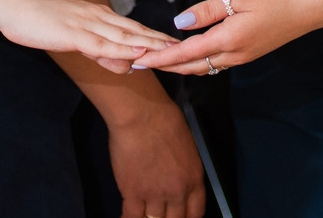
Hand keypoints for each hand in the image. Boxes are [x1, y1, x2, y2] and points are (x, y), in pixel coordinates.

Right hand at [0, 0, 178, 76]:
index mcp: (97, 14)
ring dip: (148, 45)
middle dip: (159, 41)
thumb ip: (96, 48)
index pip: (131, 27)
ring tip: (169, 52)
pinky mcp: (74, 35)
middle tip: (182, 49)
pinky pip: (103, 45)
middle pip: (134, 30)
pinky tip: (137, 56)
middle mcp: (97, 16)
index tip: (173, 43)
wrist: (13, 6)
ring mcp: (87, 24)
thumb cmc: (38, 21)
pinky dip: (123, 51)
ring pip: (124, 38)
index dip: (153, 36)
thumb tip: (120, 63)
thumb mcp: (72, 36)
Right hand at [105, 95, 205, 217]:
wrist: (142, 115)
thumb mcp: (187, 148)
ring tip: (143, 212)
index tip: (179, 216)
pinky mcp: (132, 192)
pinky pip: (132, 216)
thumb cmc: (165, 120)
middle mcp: (177, 192)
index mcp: (194, 179)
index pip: (195, 213)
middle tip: (159, 214)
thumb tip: (175, 178)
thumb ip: (183, 169)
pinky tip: (126, 216)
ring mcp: (155, 195)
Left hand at [132, 0, 322, 76]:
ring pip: (205, 66)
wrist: (313, 4)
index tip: (139, 60)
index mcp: (229, 39)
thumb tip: (179, 24)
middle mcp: (235, 53)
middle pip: (192, 66)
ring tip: (160, 59)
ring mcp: (244, 55)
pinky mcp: (250, 52)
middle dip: (166, 66)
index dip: (161, 57)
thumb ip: (207, 10)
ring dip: (181, 65)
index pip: (186, 53)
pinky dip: (198, 61)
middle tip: (141, 62)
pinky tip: (190, 53)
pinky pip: (217, 62)